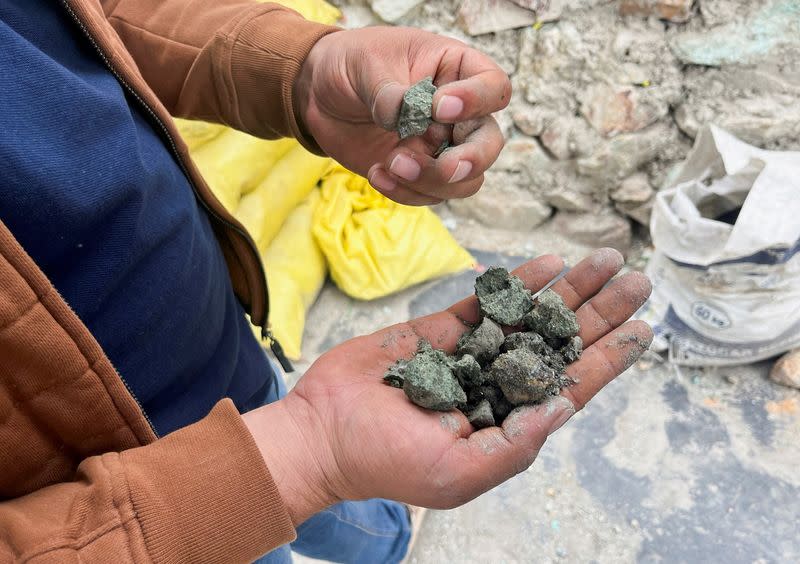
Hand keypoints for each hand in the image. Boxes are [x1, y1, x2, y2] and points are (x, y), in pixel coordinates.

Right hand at [244, 249, 652, 524]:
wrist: (323, 431)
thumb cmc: (388, 463)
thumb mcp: (459, 473)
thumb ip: (516, 444)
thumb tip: (564, 405)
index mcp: (508, 422)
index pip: (569, 385)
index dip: (608, 358)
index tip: (644, 331)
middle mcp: (497, 383)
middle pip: (560, 342)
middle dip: (600, 311)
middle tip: (637, 280)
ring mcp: (470, 352)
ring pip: (530, 315)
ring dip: (568, 288)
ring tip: (605, 260)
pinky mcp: (440, 329)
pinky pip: (487, 301)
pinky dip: (517, 282)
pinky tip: (547, 264)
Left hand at [294, 26, 509, 205]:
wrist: (319, 94)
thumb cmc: (352, 64)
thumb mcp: (367, 64)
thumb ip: (391, 93)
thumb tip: (404, 118)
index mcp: (456, 71)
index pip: (494, 87)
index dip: (478, 101)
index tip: (440, 106)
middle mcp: (458, 114)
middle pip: (490, 143)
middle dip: (471, 160)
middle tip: (446, 167)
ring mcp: (440, 147)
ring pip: (464, 180)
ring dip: (432, 181)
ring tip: (391, 164)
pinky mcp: (418, 173)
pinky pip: (429, 195)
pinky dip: (405, 192)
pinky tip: (377, 174)